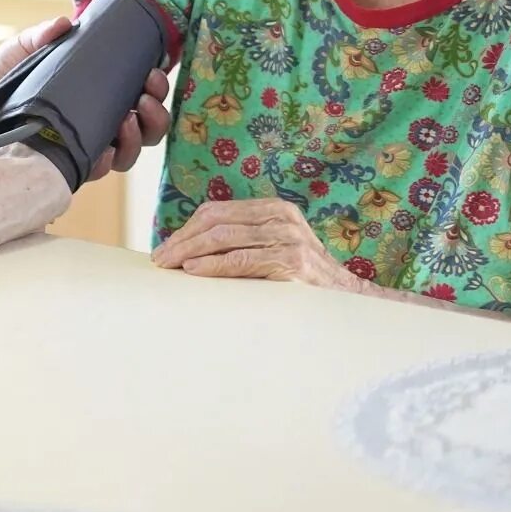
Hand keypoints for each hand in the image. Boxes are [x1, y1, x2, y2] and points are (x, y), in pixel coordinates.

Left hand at [0, 16, 171, 179]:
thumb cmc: (3, 72)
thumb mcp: (25, 47)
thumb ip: (43, 35)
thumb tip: (64, 23)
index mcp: (98, 94)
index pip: (140, 96)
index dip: (155, 89)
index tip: (154, 74)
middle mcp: (97, 123)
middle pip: (144, 129)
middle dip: (155, 115)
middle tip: (144, 98)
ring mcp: (82, 146)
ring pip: (127, 154)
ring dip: (137, 139)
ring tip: (128, 120)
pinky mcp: (61, 164)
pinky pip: (93, 171)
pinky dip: (106, 162)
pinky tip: (106, 150)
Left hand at [151, 198, 365, 291]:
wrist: (350, 302)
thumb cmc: (305, 282)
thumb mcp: (276, 250)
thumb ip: (245, 242)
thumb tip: (191, 252)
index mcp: (274, 209)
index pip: (218, 211)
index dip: (187, 229)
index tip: (165, 247)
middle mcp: (281, 217)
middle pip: (216, 221)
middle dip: (182, 240)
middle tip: (160, 259)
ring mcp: (289, 238)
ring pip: (225, 237)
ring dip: (190, 251)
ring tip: (170, 265)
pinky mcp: (292, 261)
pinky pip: (242, 260)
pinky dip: (214, 265)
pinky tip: (195, 271)